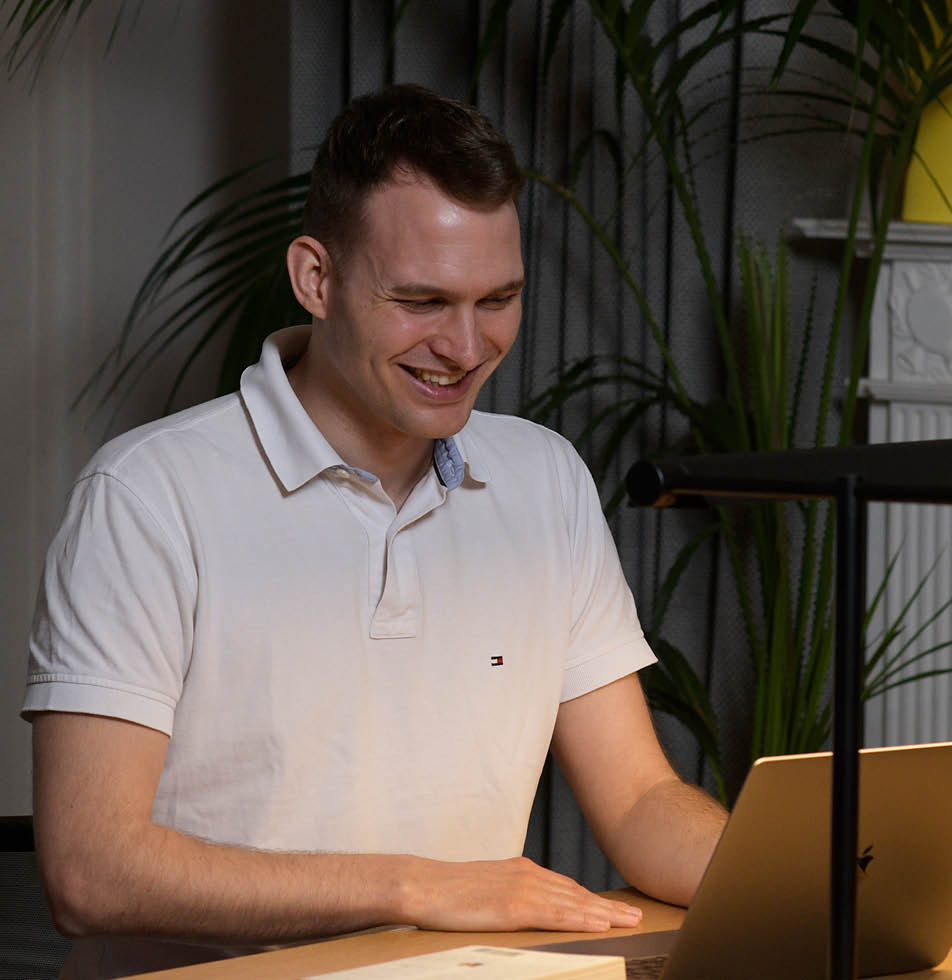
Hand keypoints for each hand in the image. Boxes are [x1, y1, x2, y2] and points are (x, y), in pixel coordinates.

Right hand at [399, 855, 642, 932]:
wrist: (424, 885)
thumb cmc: (448, 892)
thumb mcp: (485, 889)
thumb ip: (508, 895)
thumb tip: (522, 910)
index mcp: (520, 870)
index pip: (565, 887)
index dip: (591, 899)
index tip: (613, 908)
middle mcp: (527, 875)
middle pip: (576, 893)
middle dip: (607, 906)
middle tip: (635, 915)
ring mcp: (522, 889)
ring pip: (573, 903)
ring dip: (604, 913)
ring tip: (629, 921)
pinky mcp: (514, 906)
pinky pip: (556, 914)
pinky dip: (582, 918)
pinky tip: (600, 924)